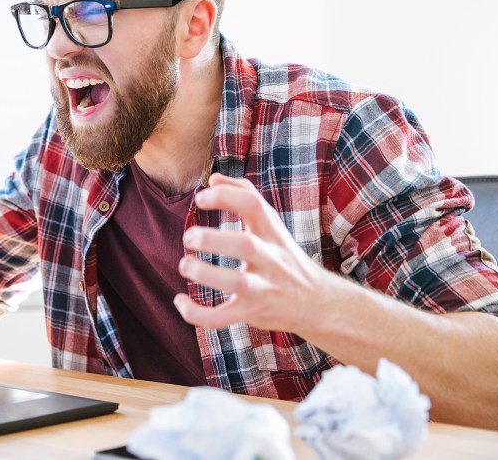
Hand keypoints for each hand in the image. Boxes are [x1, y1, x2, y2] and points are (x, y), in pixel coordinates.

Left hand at [174, 173, 345, 335]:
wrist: (316, 302)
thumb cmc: (283, 255)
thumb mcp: (271, 223)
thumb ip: (244, 194)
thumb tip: (213, 178)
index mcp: (271, 232)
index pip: (253, 205)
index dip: (226, 196)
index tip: (201, 198)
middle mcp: (270, 258)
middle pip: (245, 245)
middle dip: (212, 239)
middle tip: (189, 237)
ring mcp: (263, 287)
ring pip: (237, 282)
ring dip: (205, 274)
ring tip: (185, 265)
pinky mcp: (253, 313)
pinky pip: (224, 318)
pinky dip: (198, 314)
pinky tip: (180, 302)